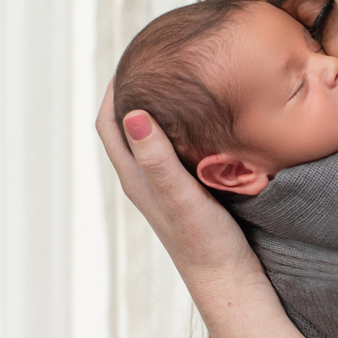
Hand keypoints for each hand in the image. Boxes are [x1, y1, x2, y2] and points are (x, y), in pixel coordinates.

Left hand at [95, 80, 267, 302]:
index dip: (112, 88)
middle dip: (135, 92)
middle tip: (158, 61)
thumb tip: (131, 113)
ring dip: (158, 110)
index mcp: (134, 177)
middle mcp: (144, 180)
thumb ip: (156, 158)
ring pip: (152, 139)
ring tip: (179, 82)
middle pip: (127, 127)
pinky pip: (175, 151)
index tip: (131, 56)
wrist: (229, 280)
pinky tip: (203, 123)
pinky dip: (180, 129)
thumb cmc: (204, 241)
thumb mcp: (180, 195)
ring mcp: (165, 188)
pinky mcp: (187, 194)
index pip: (108, 123)